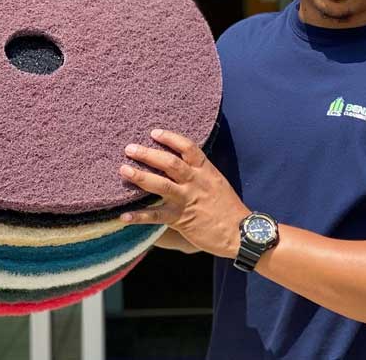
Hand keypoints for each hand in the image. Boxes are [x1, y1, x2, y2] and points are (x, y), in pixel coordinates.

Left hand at [118, 129, 249, 258]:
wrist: (241, 232)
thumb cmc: (229, 208)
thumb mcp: (217, 183)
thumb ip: (200, 173)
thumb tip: (181, 163)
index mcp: (206, 171)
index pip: (187, 148)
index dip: (170, 138)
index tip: (154, 133)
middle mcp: (195, 182)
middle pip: (170, 163)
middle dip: (148, 154)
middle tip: (130, 148)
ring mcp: (187, 200)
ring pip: (161, 185)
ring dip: (140, 177)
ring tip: (123, 170)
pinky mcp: (181, 219)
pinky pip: (157, 216)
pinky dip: (139, 216)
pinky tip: (123, 216)